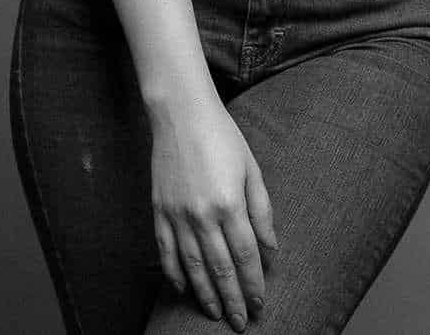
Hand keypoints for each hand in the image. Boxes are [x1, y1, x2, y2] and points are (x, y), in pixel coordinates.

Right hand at [150, 98, 276, 329]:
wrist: (180, 114)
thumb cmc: (223, 137)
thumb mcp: (252, 170)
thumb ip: (262, 211)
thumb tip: (270, 249)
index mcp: (230, 204)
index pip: (245, 255)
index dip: (253, 283)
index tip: (260, 303)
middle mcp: (202, 215)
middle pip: (220, 268)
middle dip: (232, 299)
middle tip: (241, 322)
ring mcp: (177, 215)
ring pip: (192, 267)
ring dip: (205, 294)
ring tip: (216, 314)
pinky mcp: (159, 211)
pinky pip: (166, 252)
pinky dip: (175, 274)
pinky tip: (184, 289)